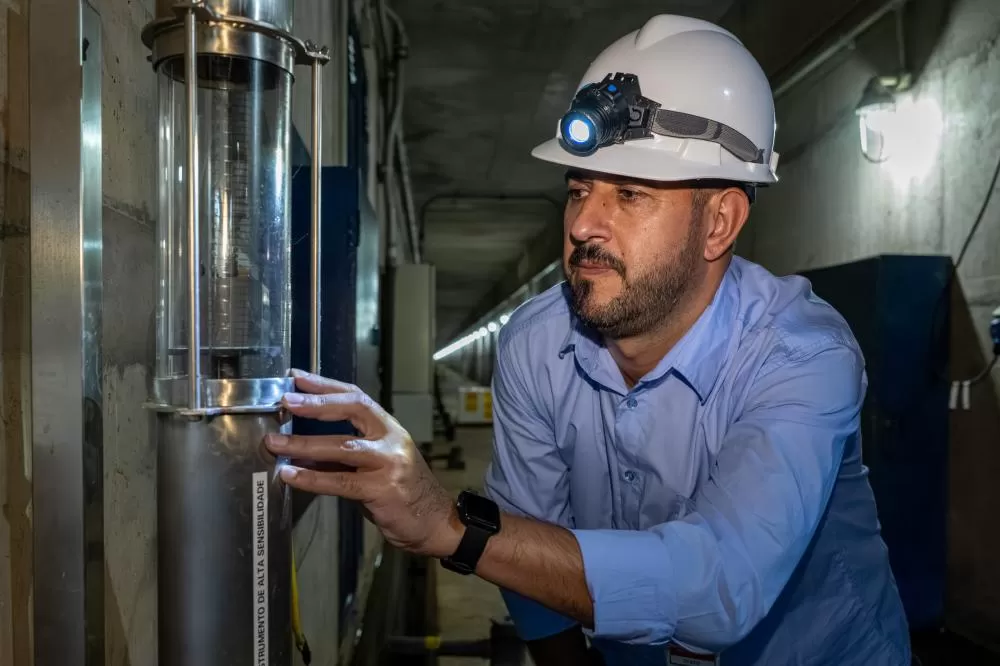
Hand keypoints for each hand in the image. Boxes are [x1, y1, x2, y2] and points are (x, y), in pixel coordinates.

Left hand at [264, 370, 461, 558]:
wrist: (434, 522)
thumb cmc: (402, 492)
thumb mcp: (375, 464)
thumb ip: (341, 455)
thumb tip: (298, 449)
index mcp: (388, 427)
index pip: (355, 396)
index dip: (325, 385)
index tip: (296, 378)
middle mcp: (391, 439)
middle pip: (353, 409)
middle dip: (316, 403)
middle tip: (285, 401)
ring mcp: (389, 463)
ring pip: (342, 446)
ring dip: (304, 443)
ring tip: (275, 443)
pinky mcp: (383, 489)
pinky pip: (340, 482)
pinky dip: (312, 478)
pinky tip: (291, 475)